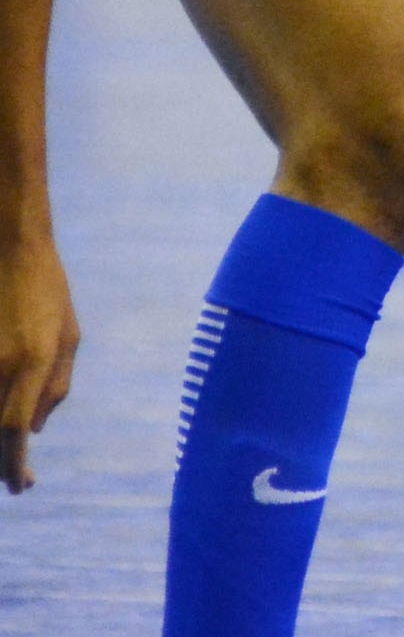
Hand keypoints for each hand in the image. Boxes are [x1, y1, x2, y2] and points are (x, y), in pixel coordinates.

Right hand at [0, 229, 79, 494]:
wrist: (10, 245)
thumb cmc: (46, 290)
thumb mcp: (68, 334)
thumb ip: (55, 386)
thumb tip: (34, 431)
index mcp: (32, 361)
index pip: (14, 431)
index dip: (13, 465)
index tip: (21, 486)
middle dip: (0, 462)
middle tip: (16, 478)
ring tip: (8, 455)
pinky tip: (1, 421)